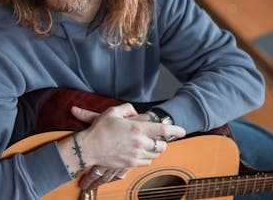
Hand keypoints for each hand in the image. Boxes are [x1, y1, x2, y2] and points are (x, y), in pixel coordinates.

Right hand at [69, 104, 185, 190]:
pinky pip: (146, 161)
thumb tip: (135, 112)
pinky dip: (146, 157)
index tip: (182, 131)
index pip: (162, 130)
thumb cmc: (100, 129)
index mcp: (137, 128)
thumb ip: (127, 109)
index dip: (175, 130)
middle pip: (161, 145)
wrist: (89, 148)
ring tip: (147, 144)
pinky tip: (139, 152)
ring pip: (155, 154)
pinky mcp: (131, 163)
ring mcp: (136, 154)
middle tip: (158, 138)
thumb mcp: (112, 112)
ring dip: (154, 149)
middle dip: (163, 142)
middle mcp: (139, 142)